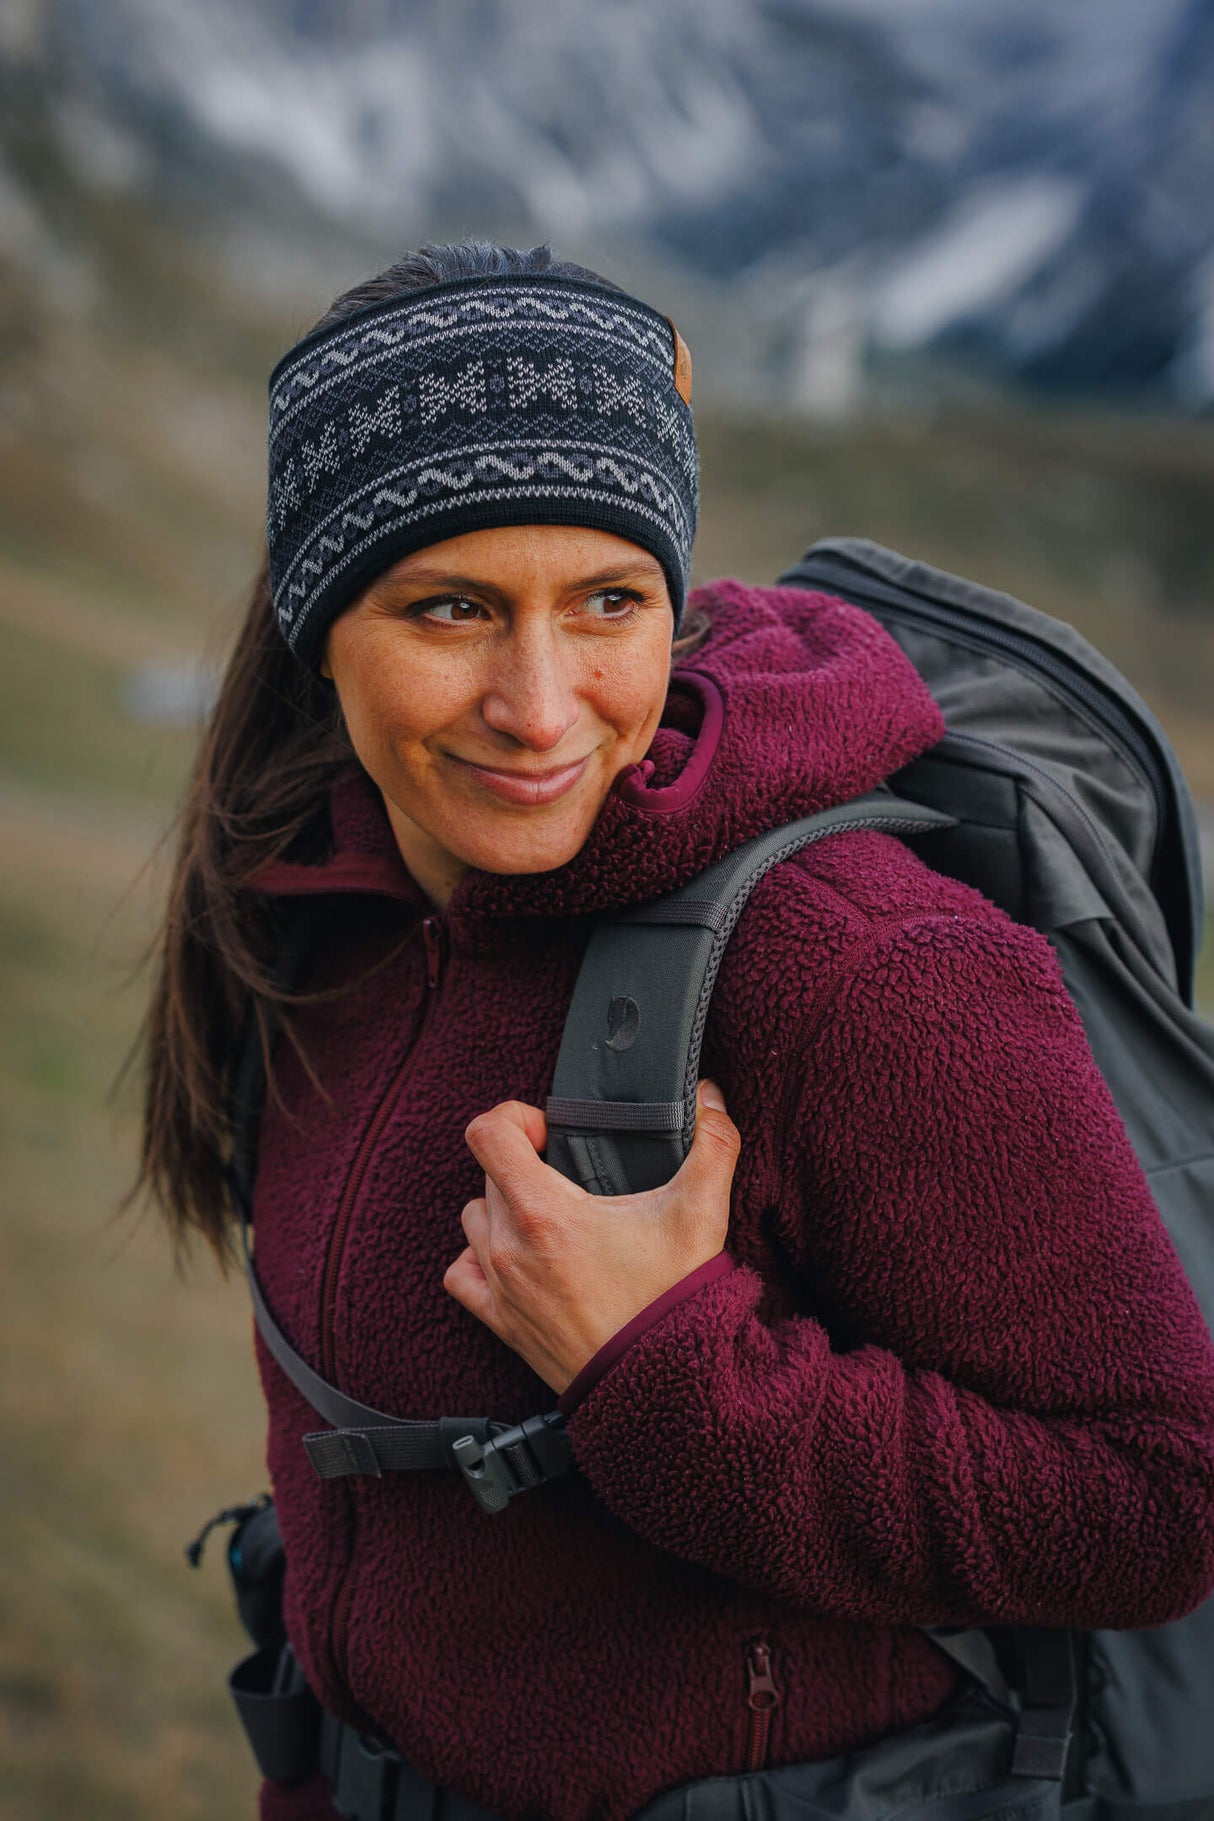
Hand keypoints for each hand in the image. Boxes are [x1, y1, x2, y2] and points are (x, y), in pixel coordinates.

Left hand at [442, 1081, 740, 1393]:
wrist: (659, 1386)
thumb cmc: (672, 1304)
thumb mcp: (700, 1214)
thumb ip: (713, 1145)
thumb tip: (710, 1097)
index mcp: (544, 1211)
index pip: (487, 1134)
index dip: (516, 1117)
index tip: (549, 1132)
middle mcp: (509, 1245)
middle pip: (489, 1173)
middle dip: (526, 1164)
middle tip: (571, 1178)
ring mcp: (499, 1285)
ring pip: (474, 1217)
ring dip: (503, 1207)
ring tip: (550, 1216)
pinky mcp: (500, 1321)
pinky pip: (462, 1273)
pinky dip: (479, 1257)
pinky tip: (516, 1258)